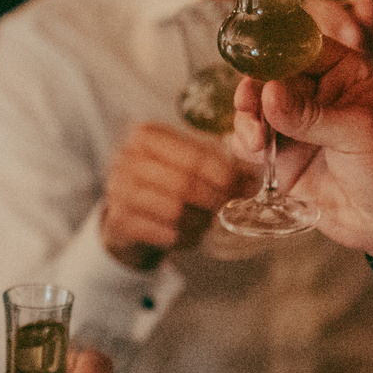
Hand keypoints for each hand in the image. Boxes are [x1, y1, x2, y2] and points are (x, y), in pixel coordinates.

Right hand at [100, 122, 245, 268]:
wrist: (127, 216)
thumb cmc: (163, 185)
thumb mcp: (187, 166)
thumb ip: (219, 168)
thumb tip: (254, 181)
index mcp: (147, 135)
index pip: (196, 155)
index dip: (224, 174)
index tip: (241, 187)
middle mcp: (128, 157)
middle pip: (186, 182)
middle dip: (213, 199)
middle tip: (226, 208)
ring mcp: (118, 188)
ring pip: (173, 209)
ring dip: (197, 221)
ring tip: (203, 223)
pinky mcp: (118, 219)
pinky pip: (162, 232)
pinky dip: (180, 237)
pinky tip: (182, 235)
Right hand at [231, 39, 372, 255]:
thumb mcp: (358, 133)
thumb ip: (311, 114)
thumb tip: (268, 92)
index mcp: (347, 74)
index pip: (305, 49)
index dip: (276, 49)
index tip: (251, 53)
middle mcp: (320, 95)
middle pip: (273, 77)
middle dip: (255, 89)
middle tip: (247, 104)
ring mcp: (300, 125)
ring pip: (258, 108)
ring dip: (247, 118)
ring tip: (254, 139)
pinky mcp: (285, 156)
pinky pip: (254, 141)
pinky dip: (245, 142)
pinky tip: (254, 152)